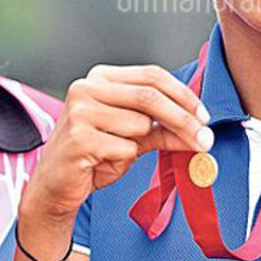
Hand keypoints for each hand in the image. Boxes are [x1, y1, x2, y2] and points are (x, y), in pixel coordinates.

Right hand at [21, 64, 210, 222]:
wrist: (56, 184)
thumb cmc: (92, 154)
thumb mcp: (132, 136)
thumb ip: (163, 128)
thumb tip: (200, 129)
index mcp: (101, 78)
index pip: (152, 75)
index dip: (183, 95)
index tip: (204, 116)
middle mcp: (87, 87)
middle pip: (150, 96)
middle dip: (183, 119)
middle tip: (204, 140)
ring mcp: (80, 110)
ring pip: (139, 124)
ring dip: (141, 144)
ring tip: (118, 151)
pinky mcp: (78, 137)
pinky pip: (125, 148)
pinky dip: (124, 159)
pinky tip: (103, 161)